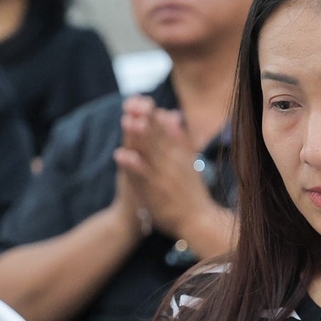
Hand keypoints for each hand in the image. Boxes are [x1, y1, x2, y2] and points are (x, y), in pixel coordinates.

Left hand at [114, 96, 215, 238]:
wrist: (200, 221)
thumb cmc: (192, 194)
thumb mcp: (189, 161)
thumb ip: (180, 138)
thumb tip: (172, 114)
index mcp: (179, 153)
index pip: (163, 129)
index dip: (151, 113)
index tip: (139, 99)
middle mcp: (172, 161)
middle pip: (155, 136)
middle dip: (143, 119)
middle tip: (132, 104)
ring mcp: (164, 175)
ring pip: (149, 152)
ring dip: (138, 137)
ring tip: (127, 121)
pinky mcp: (157, 191)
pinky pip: (142, 175)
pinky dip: (132, 165)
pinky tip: (120, 155)